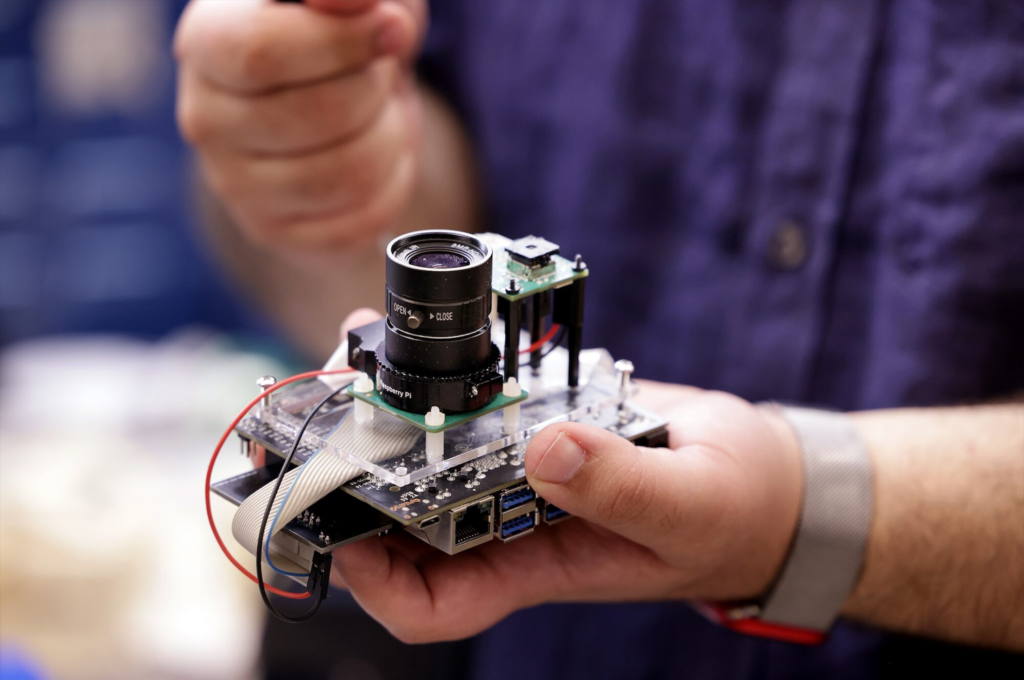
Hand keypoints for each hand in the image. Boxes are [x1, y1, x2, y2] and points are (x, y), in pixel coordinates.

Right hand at [174, 0, 426, 250]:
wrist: (339, 95)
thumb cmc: (343, 27)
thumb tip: (369, 11)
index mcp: (206, 42)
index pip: (262, 52)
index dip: (343, 43)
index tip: (392, 29)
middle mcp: (204, 118)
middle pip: (316, 116)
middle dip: (375, 91)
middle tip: (379, 74)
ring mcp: (234, 184)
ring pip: (343, 176)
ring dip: (390, 138)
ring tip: (382, 113)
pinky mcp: (274, 231)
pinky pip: (358, 222)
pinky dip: (392, 185)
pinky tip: (380, 154)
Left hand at [330, 313, 803, 642]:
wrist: (758, 476)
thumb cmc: (733, 516)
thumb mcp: (689, 509)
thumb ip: (624, 490)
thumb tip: (545, 451)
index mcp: (536, 562)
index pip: (432, 603)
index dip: (375, 582)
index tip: (348, 529)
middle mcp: (510, 517)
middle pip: (401, 519)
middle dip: (353, 472)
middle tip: (334, 411)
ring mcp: (518, 464)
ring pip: (424, 452)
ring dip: (382, 412)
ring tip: (358, 356)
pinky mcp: (534, 416)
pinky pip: (472, 400)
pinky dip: (440, 371)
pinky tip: (418, 331)